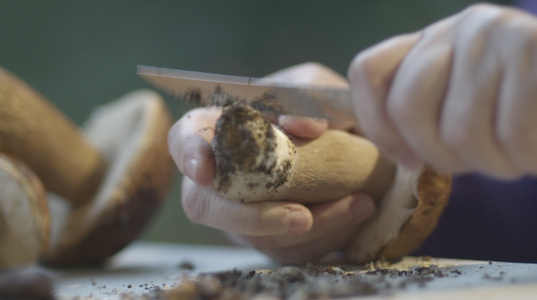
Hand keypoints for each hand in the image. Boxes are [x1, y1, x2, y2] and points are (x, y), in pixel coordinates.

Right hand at [168, 63, 375, 262]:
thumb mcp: (315, 87)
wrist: (353, 141)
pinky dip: (326, 237)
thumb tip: (302, 127)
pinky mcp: (272, 237)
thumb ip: (307, 95)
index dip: (187, 155)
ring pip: (253, 237)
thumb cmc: (318, 108)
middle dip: (251, 219)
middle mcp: (222, 176)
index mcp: (220, 129)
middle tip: (301, 218)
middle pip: (205, 205)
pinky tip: (358, 213)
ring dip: (307, 229)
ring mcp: (243, 211)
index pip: (184, 139)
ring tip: (359, 205)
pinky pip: (288, 250)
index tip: (205, 172)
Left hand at [348, 3, 536, 178]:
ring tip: (516, 155)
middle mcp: (458, 28)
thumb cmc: (527, 106)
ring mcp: (496, 34)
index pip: (367, 71)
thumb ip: (429, 113)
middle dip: (440, 157)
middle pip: (406, 108)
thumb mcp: (470, 101)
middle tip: (478, 162)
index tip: (407, 159)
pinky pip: (511, 135)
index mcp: (432, 42)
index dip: (376, 124)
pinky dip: (527, 159)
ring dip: (493, 164)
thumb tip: (400, 152)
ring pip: (460, 131)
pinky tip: (536, 151)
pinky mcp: (533, 48)